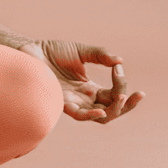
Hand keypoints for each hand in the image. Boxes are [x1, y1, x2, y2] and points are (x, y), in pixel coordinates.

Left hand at [20, 39, 144, 123]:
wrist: (29, 50)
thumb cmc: (52, 51)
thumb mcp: (81, 51)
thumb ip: (100, 55)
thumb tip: (120, 61)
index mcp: (89, 88)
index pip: (113, 95)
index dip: (122, 86)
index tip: (119, 68)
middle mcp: (83, 99)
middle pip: (112, 110)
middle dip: (127, 104)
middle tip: (138, 94)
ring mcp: (73, 102)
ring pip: (100, 117)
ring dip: (114, 110)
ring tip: (122, 96)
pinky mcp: (60, 102)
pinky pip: (79, 115)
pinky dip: (91, 115)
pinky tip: (101, 110)